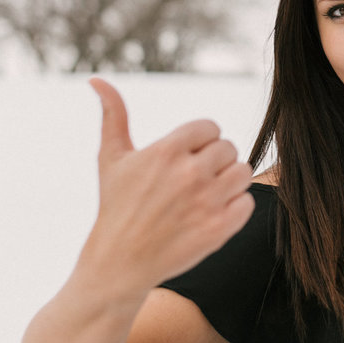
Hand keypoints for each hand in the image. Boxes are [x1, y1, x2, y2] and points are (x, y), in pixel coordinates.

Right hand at [81, 78, 254, 289]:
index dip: (200, 142)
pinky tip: (212, 213)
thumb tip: (96, 80)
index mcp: (167, 151)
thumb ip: (113, 115)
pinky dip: (235, 207)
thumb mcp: (111, 158)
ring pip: (242, 172)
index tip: (186, 158)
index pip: (210, 127)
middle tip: (194, 180)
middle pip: (229, 148)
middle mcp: (189, 173)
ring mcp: (206, 202)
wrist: (119, 263)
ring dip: (229, 181)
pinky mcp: (219, 229)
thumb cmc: (116, 206)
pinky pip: (247, 202)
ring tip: (206, 194)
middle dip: (214, 162)